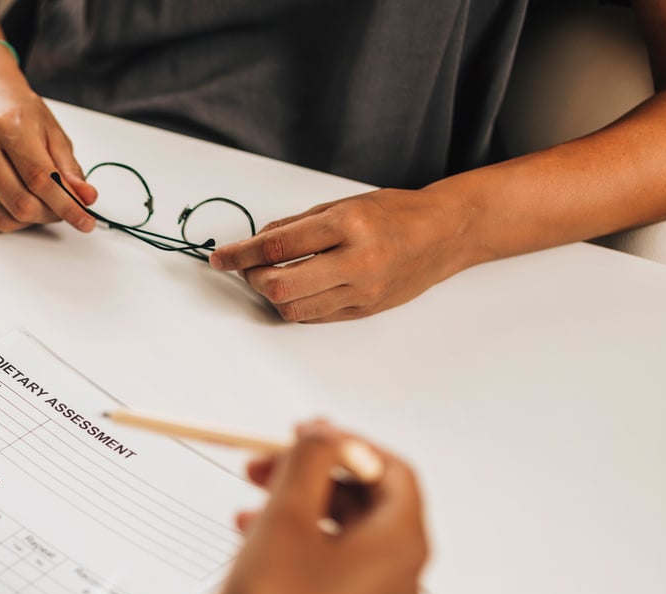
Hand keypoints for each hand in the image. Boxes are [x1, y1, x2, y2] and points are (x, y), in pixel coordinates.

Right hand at [0, 45, 97, 233]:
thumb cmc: (18, 113)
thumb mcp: (52, 131)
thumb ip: (69, 168)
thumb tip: (86, 198)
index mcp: (7, 127)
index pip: (41, 180)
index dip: (67, 205)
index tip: (85, 221)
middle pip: (22, 204)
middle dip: (52, 214)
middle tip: (67, 208)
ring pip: (7, 219)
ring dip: (35, 220)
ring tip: (46, 203)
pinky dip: (17, 220)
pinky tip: (27, 203)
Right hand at [176, 421, 427, 593]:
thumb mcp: (285, 519)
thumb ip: (308, 462)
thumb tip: (324, 432)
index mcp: (401, 547)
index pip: (392, 470)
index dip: (345, 444)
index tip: (303, 436)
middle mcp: (400, 578)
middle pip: (368, 501)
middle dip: (313, 476)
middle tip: (265, 467)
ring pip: (344, 536)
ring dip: (299, 510)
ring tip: (248, 509)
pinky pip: (333, 569)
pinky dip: (298, 546)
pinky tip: (255, 548)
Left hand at [209, 187, 477, 321]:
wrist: (445, 233)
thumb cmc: (394, 213)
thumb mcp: (343, 204)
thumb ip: (297, 225)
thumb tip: (255, 242)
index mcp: (348, 225)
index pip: (277, 245)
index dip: (240, 254)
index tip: (220, 258)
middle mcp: (356, 261)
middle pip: (280, 286)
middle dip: (253, 280)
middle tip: (246, 269)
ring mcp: (362, 291)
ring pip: (294, 309)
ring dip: (272, 296)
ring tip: (272, 277)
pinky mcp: (365, 310)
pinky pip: (315, 317)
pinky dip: (296, 305)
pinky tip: (297, 288)